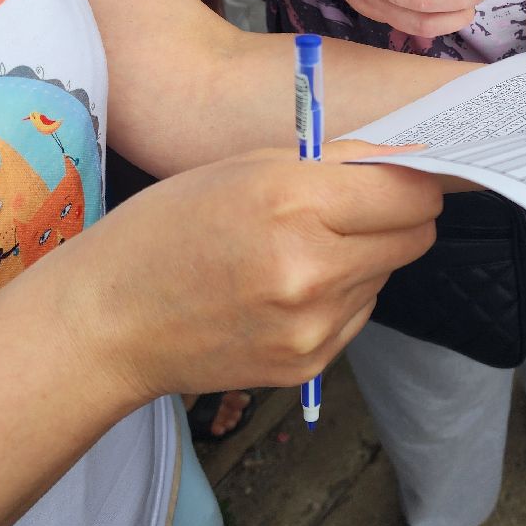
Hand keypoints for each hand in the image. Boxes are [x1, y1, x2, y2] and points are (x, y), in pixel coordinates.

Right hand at [63, 141, 441, 400]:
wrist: (110, 322)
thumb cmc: (167, 229)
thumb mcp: (245, 166)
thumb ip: (331, 163)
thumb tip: (405, 162)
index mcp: (294, 203)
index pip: (410, 192)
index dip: (410, 180)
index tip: (398, 177)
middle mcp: (312, 269)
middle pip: (415, 236)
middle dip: (397, 216)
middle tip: (355, 208)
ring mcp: (313, 325)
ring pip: (388, 275)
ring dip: (364, 257)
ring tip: (299, 250)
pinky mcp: (310, 363)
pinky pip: (359, 313)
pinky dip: (340, 295)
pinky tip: (286, 288)